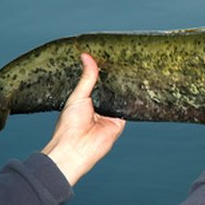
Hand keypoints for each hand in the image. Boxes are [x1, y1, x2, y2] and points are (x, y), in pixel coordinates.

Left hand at [42, 53, 125, 185]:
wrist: (76, 147)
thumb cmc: (69, 126)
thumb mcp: (78, 95)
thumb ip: (87, 77)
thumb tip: (86, 57)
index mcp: (87, 101)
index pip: (98, 83)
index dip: (102, 72)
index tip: (108, 57)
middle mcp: (100, 107)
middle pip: (111, 90)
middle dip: (115, 79)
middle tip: (122, 61)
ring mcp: (110, 115)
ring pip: (120, 98)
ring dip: (123, 89)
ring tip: (130, 71)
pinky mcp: (120, 123)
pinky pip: (128, 109)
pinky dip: (130, 101)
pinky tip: (134, 88)